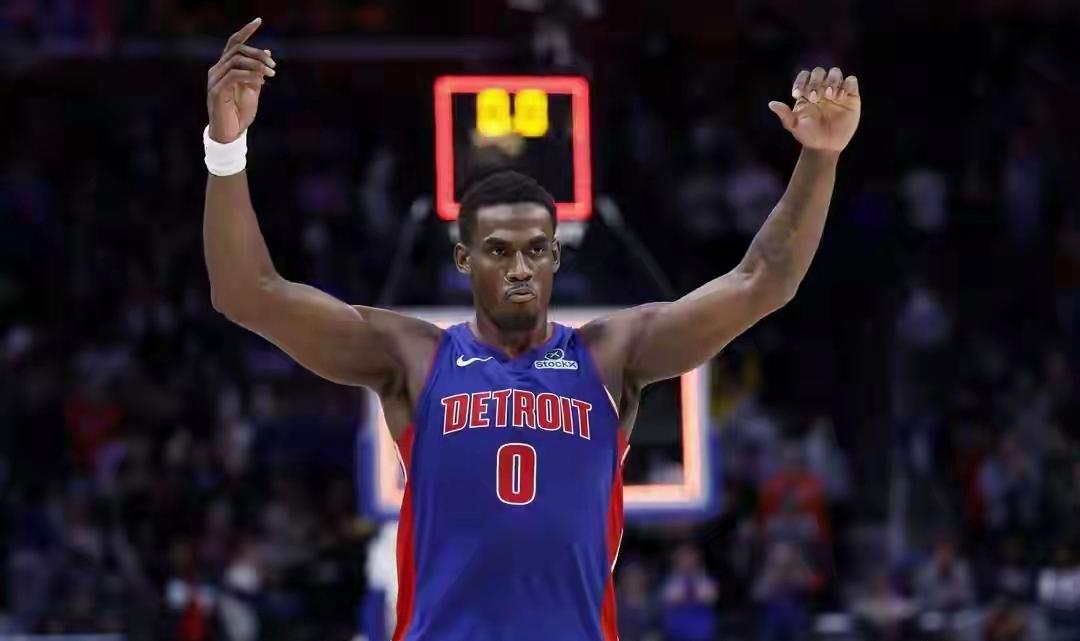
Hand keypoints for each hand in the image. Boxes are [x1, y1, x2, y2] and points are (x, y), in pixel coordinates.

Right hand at [206, 18, 276, 142]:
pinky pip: (234, 75)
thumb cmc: (240, 113)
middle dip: (258, 54)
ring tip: (271, 74)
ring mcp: (215, 80)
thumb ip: (258, 71)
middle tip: (274, 67)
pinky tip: (261, 82)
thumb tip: (267, 52)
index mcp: (225, 68)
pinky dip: (250, 76)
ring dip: (257, 65)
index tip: (259, 20)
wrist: (231, 134)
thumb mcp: (254, 89)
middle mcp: (217, 70)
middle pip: (237, 49)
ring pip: (236, 60)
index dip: (246, 30)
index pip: (234, 43)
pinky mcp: (216, 91)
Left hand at [769, 67, 860, 152]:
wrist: (825, 147)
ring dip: (832, 81)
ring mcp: (837, 91)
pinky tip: (840, 97)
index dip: (801, 81)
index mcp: (807, 92)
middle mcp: (822, 89)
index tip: (798, 93)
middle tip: (815, 97)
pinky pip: (851, 81)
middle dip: (816, 81)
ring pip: (836, 73)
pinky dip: (846, 85)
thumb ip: (784, 114)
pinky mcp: (851, 96)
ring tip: (829, 96)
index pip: (804, 76)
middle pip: (819, 72)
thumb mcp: (794, 125)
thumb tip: (771, 104)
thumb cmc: (808, 136)